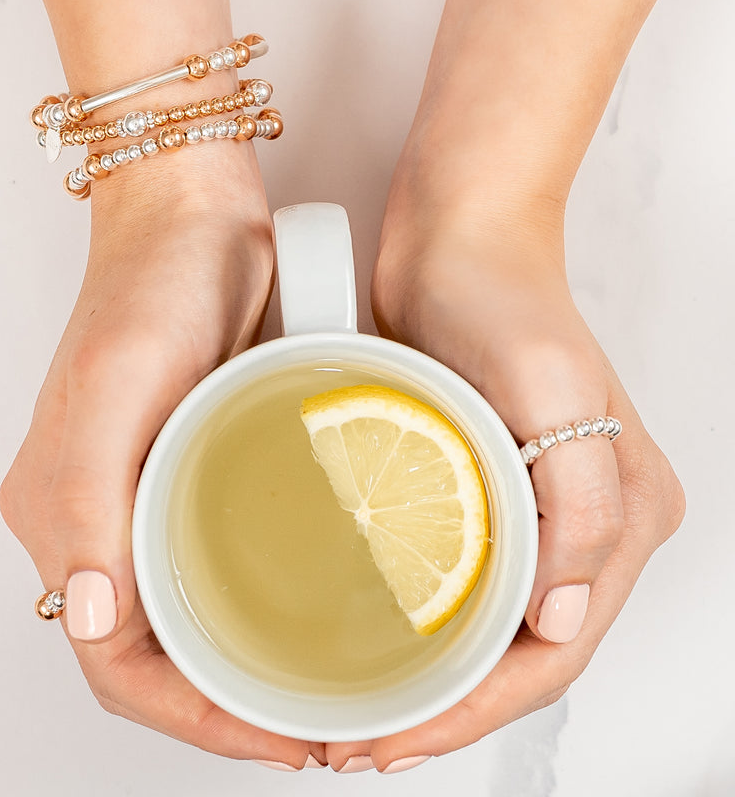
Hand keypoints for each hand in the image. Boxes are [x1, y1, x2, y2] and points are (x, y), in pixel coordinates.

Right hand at [0, 146, 317, 767]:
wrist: (197, 223)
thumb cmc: (151, 289)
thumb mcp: (114, 384)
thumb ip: (82, 500)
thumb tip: (90, 614)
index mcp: (68, 517)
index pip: (120, 662)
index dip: (196, 717)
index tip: (277, 736)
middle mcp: (108, 520)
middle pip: (158, 655)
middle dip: (230, 707)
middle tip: (314, 726)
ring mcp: (157, 498)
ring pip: (193, 618)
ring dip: (248, 665)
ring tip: (321, 688)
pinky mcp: (201, 470)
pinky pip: (221, 564)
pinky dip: (261, 606)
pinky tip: (312, 612)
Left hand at [324, 170, 684, 772]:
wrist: (457, 240)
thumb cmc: (505, 298)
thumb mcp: (557, 388)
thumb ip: (585, 507)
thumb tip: (563, 621)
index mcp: (622, 514)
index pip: (552, 652)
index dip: (474, 710)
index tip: (398, 738)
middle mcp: (583, 525)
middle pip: (519, 655)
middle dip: (446, 711)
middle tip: (362, 742)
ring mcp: (531, 511)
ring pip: (487, 630)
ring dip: (431, 682)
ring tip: (360, 715)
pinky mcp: (483, 490)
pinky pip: (459, 583)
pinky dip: (421, 629)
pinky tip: (374, 646)